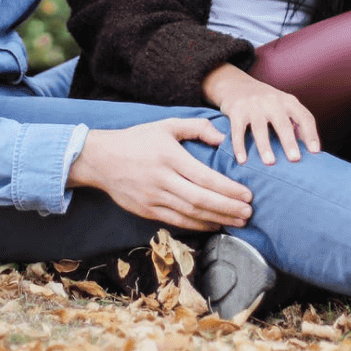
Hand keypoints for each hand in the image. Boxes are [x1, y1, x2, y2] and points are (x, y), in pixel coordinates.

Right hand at [69, 118, 252, 230]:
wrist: (101, 159)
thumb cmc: (138, 139)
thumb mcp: (167, 125)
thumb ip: (197, 127)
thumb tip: (223, 138)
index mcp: (170, 157)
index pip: (205, 178)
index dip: (229, 189)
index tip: (248, 195)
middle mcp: (162, 180)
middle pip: (201, 200)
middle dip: (228, 208)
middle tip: (249, 213)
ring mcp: (153, 198)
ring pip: (190, 214)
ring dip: (217, 219)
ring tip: (238, 222)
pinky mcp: (146, 211)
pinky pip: (176, 221)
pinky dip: (197, 225)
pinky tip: (213, 224)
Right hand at [202, 63, 320, 165]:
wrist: (236, 85)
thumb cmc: (266, 102)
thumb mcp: (283, 106)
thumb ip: (295, 123)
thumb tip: (310, 150)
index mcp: (288, 101)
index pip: (304, 117)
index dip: (311, 134)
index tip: (315, 151)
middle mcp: (272, 101)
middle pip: (282, 123)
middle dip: (289, 142)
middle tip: (295, 159)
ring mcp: (253, 105)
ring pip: (260, 128)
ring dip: (265, 146)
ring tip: (270, 162)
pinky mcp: (237, 110)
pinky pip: (238, 131)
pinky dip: (239, 146)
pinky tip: (242, 160)